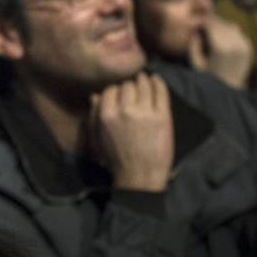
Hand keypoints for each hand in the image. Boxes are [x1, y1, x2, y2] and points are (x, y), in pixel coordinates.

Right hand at [90, 74, 173, 192]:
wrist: (140, 177)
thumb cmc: (116, 159)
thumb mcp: (98, 139)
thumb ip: (94, 116)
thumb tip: (94, 95)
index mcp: (107, 115)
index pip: (110, 90)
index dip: (115, 90)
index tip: (120, 92)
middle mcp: (125, 111)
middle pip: (127, 85)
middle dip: (129, 85)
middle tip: (133, 86)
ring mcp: (146, 113)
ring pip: (144, 85)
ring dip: (143, 80)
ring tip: (145, 79)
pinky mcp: (163, 117)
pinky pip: (161, 92)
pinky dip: (158, 83)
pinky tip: (156, 80)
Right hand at [188, 16, 252, 88]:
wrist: (228, 92)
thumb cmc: (208, 78)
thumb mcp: (195, 63)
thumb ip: (193, 44)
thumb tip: (195, 30)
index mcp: (220, 48)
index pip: (211, 24)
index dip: (202, 20)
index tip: (195, 20)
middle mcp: (234, 45)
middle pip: (221, 23)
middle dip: (211, 21)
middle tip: (202, 21)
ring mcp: (243, 47)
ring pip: (232, 26)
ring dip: (221, 25)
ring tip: (212, 29)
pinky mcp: (248, 50)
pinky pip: (240, 34)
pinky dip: (231, 32)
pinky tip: (223, 37)